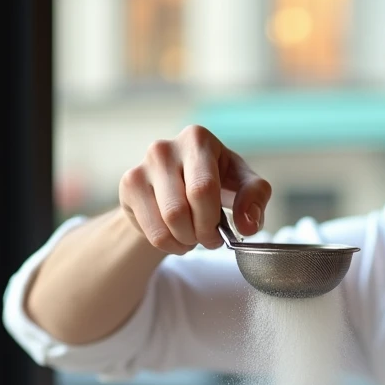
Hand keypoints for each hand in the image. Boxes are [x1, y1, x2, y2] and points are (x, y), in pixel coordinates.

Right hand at [118, 124, 271, 255]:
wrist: (181, 183)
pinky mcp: (128, 187)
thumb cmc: (219, 180)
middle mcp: (164, 148)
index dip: (212, 220)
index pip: (202, 189)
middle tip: (209, 238)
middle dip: (200, 234)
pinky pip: (152, 233)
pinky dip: (170, 245)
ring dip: (185, 241)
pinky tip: (176, 235)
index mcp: (197, 139)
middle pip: (180, 210)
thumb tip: (247, 225)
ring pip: (165, 224)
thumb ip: (255, 198)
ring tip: (193, 236)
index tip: (222, 232)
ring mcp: (141, 167)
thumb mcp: (244, 184)